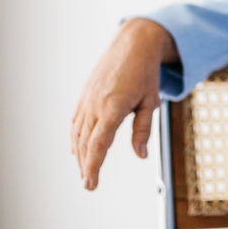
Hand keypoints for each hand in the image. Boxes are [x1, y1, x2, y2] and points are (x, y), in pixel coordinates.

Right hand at [70, 18, 178, 189]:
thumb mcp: (151, 101)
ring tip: (84, 171)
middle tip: (88, 184)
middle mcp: (96, 104)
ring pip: (77, 133)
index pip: (98, 144)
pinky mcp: (85, 95)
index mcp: (113, 107)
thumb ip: (143, 129)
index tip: (91, 183)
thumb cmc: (145, 72)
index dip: (93, 166)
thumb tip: (141, 154)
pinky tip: (77, 149)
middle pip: (84, 143)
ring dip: (79, 154)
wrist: (133, 44)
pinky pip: (76, 121)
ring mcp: (87, 99)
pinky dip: (75, 137)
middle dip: (85, 165)